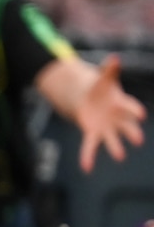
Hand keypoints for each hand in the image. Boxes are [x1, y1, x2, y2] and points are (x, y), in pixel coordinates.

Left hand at [75, 55, 147, 171]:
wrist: (89, 99)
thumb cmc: (101, 88)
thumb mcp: (104, 78)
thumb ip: (109, 70)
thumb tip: (114, 58)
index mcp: (121, 103)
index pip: (130, 107)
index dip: (135, 110)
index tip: (141, 115)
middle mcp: (117, 119)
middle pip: (127, 126)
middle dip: (132, 132)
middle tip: (138, 140)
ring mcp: (106, 128)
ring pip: (112, 139)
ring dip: (115, 148)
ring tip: (120, 157)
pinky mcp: (92, 133)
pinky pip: (90, 146)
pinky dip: (88, 156)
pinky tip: (86, 167)